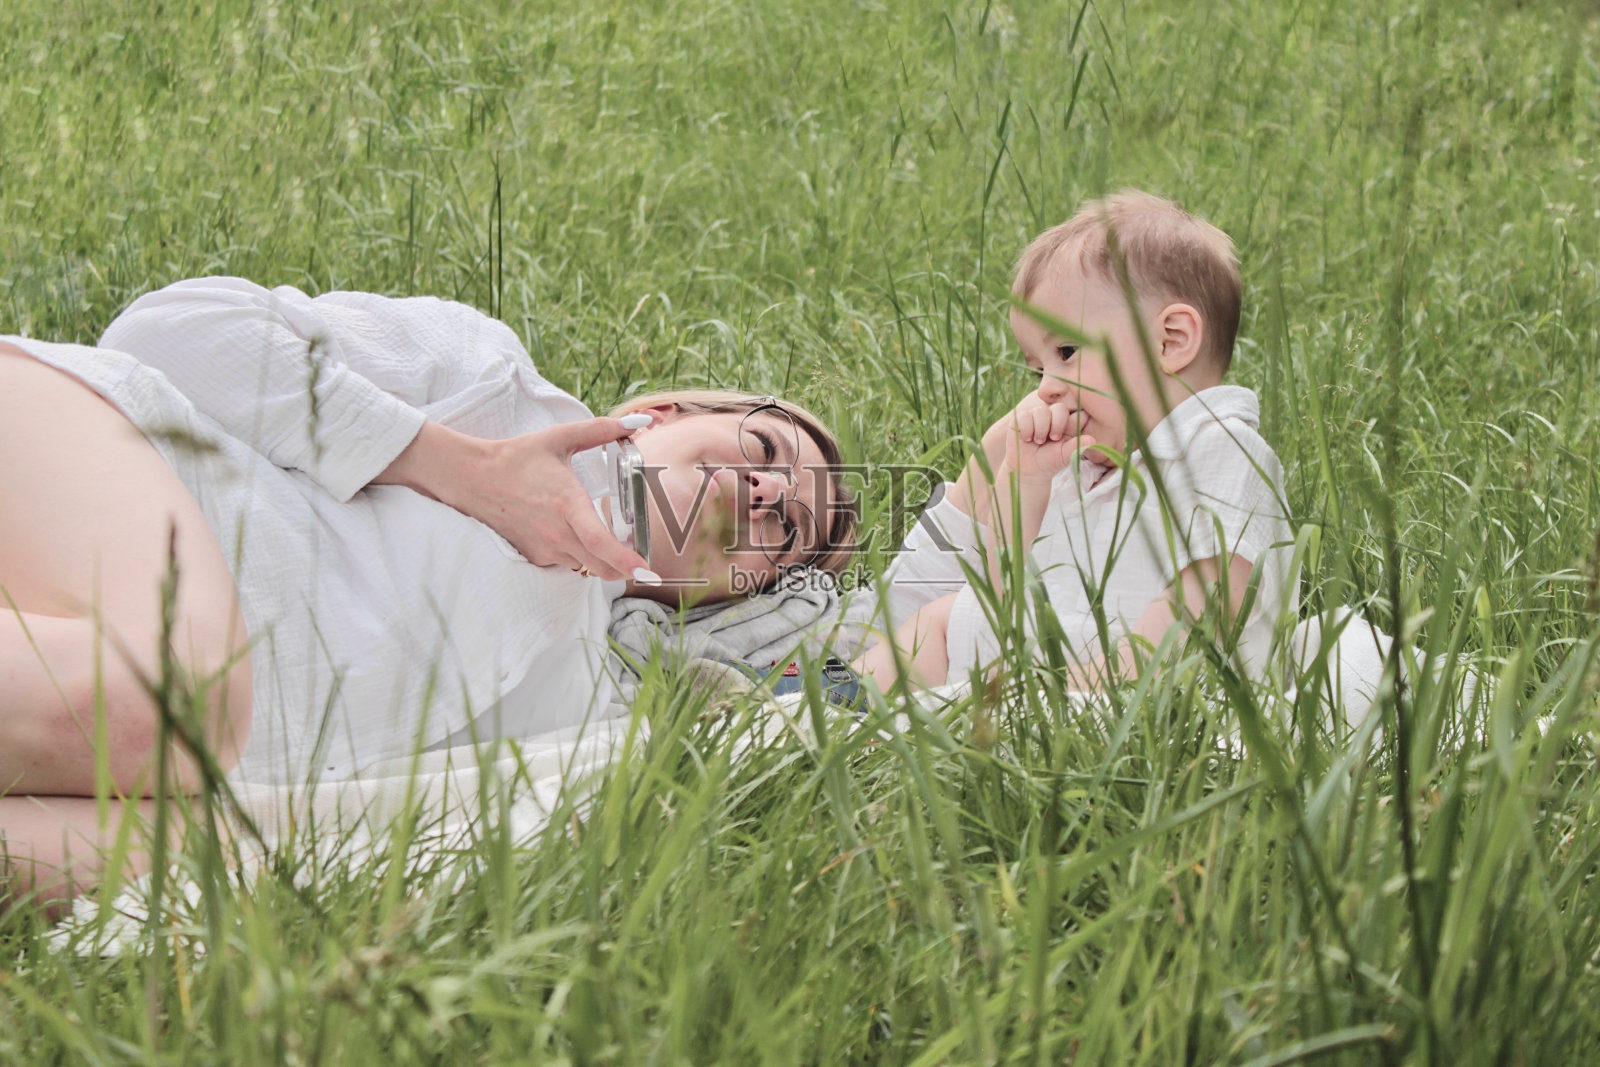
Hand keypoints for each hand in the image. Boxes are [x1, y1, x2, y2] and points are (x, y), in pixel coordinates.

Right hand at [376, 417, 649, 579]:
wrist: (474, 477)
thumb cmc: (518, 457)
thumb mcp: (561, 437)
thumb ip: (602, 429)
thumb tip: (641, 421)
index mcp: (567, 504)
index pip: (600, 543)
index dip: (626, 561)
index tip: (647, 570)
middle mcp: (557, 533)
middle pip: (601, 566)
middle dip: (625, 567)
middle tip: (641, 559)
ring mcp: (544, 548)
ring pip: (586, 567)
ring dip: (602, 561)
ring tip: (608, 542)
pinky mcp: (534, 555)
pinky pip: (567, 564)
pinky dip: (579, 557)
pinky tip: (576, 536)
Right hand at [1000, 395, 1092, 483]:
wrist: (1028, 470)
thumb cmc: (1049, 462)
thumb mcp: (1064, 456)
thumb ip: (1076, 447)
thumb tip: (1092, 440)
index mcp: (1068, 423)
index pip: (1075, 411)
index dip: (1070, 422)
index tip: (1064, 437)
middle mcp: (1053, 416)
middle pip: (1059, 408)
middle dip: (1056, 424)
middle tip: (1054, 439)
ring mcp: (1037, 415)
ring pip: (1041, 411)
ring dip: (1041, 429)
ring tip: (1039, 441)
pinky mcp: (1021, 418)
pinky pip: (1025, 415)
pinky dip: (1027, 429)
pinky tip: (1027, 438)